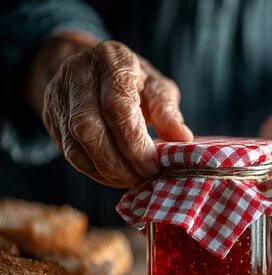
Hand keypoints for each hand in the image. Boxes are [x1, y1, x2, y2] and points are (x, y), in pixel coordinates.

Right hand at [40, 38, 192, 187]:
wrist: (94, 68)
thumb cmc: (135, 81)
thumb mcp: (157, 87)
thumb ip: (168, 111)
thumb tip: (182, 140)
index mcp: (112, 60)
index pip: (117, 108)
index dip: (135, 143)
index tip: (154, 166)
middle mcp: (78, 73)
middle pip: (90, 128)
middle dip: (119, 162)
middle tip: (144, 177)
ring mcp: (59, 95)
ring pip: (75, 144)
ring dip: (106, 170)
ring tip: (133, 179)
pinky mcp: (50, 117)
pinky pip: (69, 153)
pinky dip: (94, 171)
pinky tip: (115, 177)